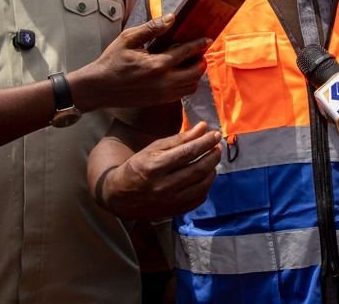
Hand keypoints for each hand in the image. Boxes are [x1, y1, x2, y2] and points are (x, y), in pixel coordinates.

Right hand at [69, 14, 209, 110]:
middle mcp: (163, 82)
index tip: (207, 39)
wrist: (98, 88)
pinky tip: (180, 75)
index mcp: (157, 64)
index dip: (199, 45)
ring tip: (192, 64)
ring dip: (195, 75)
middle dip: (201, 62)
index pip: (186, 53)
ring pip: (191, 87)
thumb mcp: (128, 39)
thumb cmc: (111, 62)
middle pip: (195, 73)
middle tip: (200, 53)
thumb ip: (151, 28)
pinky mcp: (158, 101)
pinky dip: (186, 85)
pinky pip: (181, 94)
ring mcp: (162, 94)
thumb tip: (171, 18)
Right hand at [100, 122, 220, 219]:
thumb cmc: (138, 166)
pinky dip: (206, 186)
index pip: (188, 153)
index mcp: (155, 167)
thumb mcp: (154, 148)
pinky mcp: (175, 211)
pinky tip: (206, 176)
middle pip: (198, 169)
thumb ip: (179, 139)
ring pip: (202, 185)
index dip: (205, 142)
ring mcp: (170, 201)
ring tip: (213, 159)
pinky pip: (198, 199)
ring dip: (212, 170)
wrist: (120, 196)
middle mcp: (163, 186)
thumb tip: (203, 127)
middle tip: (218, 146)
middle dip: (213, 155)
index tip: (215, 134)